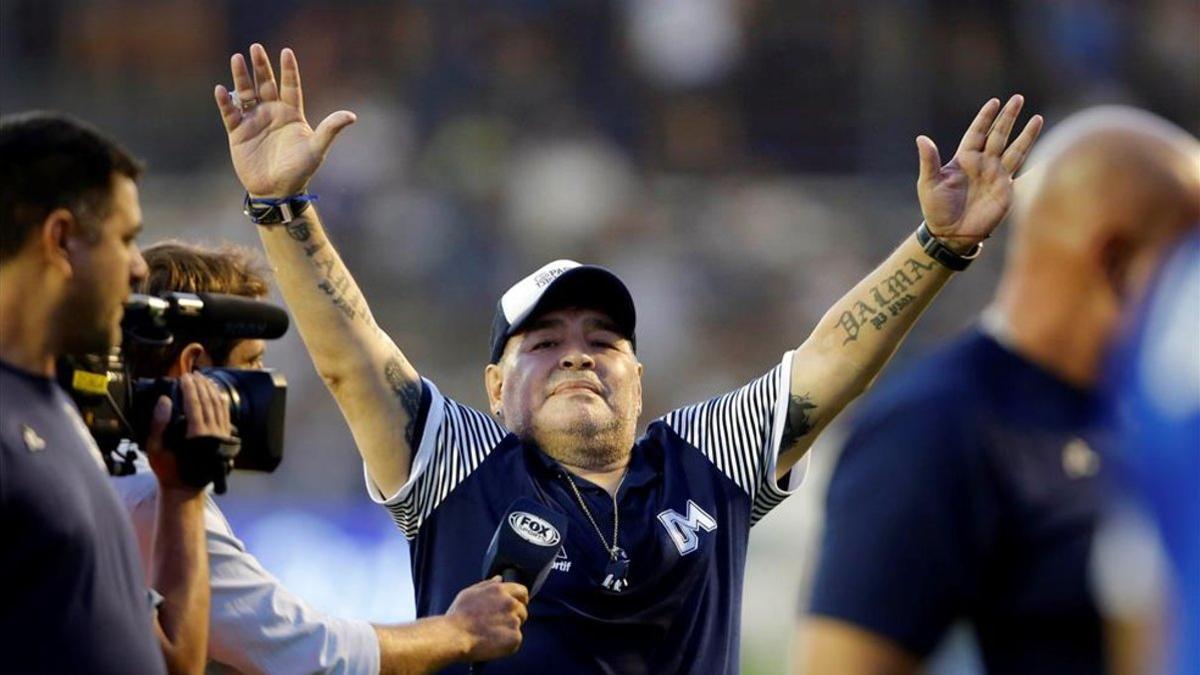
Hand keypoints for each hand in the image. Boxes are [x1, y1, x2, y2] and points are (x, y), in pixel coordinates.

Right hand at [144, 373, 233, 492]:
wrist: (186, 488)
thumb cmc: (168, 469)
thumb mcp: (155, 448)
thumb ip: (158, 424)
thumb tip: (165, 400)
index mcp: (196, 435)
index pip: (195, 403)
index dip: (190, 388)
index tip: (184, 377)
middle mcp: (212, 433)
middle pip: (208, 401)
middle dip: (201, 385)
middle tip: (192, 374)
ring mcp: (221, 435)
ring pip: (219, 406)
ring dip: (211, 390)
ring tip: (203, 379)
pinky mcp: (225, 437)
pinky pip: (225, 414)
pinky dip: (221, 400)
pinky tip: (215, 392)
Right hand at [213, 44, 355, 197]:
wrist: (277, 190)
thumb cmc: (300, 170)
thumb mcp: (317, 148)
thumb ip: (330, 129)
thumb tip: (352, 116)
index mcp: (291, 114)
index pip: (290, 86)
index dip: (289, 70)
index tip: (286, 52)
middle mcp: (272, 113)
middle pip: (265, 84)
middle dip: (261, 66)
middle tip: (256, 47)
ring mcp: (254, 121)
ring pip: (246, 93)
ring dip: (241, 77)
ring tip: (237, 58)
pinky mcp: (238, 132)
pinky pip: (230, 112)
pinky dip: (225, 101)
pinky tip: (222, 89)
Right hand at [446, 577, 528, 661]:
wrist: (454, 636)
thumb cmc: (458, 616)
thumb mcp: (469, 593)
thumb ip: (487, 584)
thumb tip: (499, 578)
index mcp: (500, 590)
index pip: (522, 591)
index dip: (521, 599)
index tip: (518, 605)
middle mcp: (510, 603)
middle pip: (522, 610)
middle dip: (514, 617)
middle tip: (498, 625)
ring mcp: (513, 620)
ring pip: (518, 626)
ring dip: (509, 630)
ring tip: (490, 634)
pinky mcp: (514, 637)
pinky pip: (515, 641)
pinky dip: (507, 644)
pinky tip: (492, 643)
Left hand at [916, 95, 1043, 251]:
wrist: (950, 233)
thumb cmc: (936, 209)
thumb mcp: (929, 183)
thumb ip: (929, 161)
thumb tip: (921, 138)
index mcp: (964, 159)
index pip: (977, 132)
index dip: (985, 118)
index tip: (994, 102)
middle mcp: (983, 163)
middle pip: (998, 135)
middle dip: (1008, 117)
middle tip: (1018, 98)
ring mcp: (996, 175)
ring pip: (1014, 149)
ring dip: (1026, 134)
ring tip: (1037, 118)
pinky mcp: (1006, 189)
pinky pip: (1021, 172)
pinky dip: (1033, 161)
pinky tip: (1047, 151)